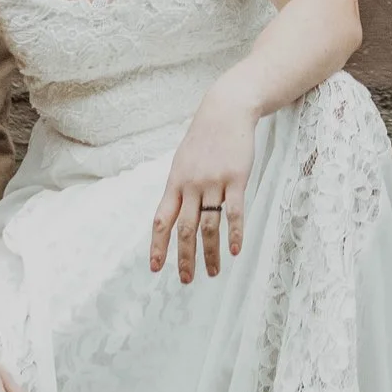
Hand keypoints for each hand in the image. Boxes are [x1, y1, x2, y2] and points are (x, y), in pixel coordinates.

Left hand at [151, 79, 256, 283]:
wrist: (226, 111)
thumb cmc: (204, 138)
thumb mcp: (183, 161)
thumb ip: (179, 187)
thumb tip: (172, 214)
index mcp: (175, 182)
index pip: (162, 220)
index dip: (157, 245)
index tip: (155, 267)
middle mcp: (191, 185)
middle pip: (184, 229)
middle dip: (184, 258)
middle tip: (186, 280)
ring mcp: (213, 182)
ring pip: (208, 225)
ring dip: (210, 252)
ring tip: (214, 272)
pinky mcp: (236, 178)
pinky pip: (233, 211)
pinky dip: (234, 233)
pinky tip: (236, 250)